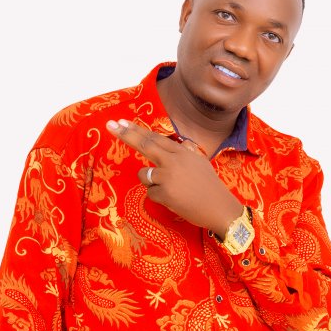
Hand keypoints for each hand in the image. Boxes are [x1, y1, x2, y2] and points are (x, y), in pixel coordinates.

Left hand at [106, 119, 242, 237]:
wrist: (219, 208)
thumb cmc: (209, 186)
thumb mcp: (199, 162)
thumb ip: (185, 152)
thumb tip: (176, 144)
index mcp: (182, 152)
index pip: (155, 137)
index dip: (136, 130)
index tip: (121, 122)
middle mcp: (174, 160)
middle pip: (145, 145)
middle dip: (126, 134)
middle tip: (110, 125)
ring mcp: (169, 177)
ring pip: (144, 175)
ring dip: (151, 182)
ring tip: (172, 189)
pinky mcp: (165, 194)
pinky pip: (151, 193)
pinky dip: (160, 197)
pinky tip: (175, 200)